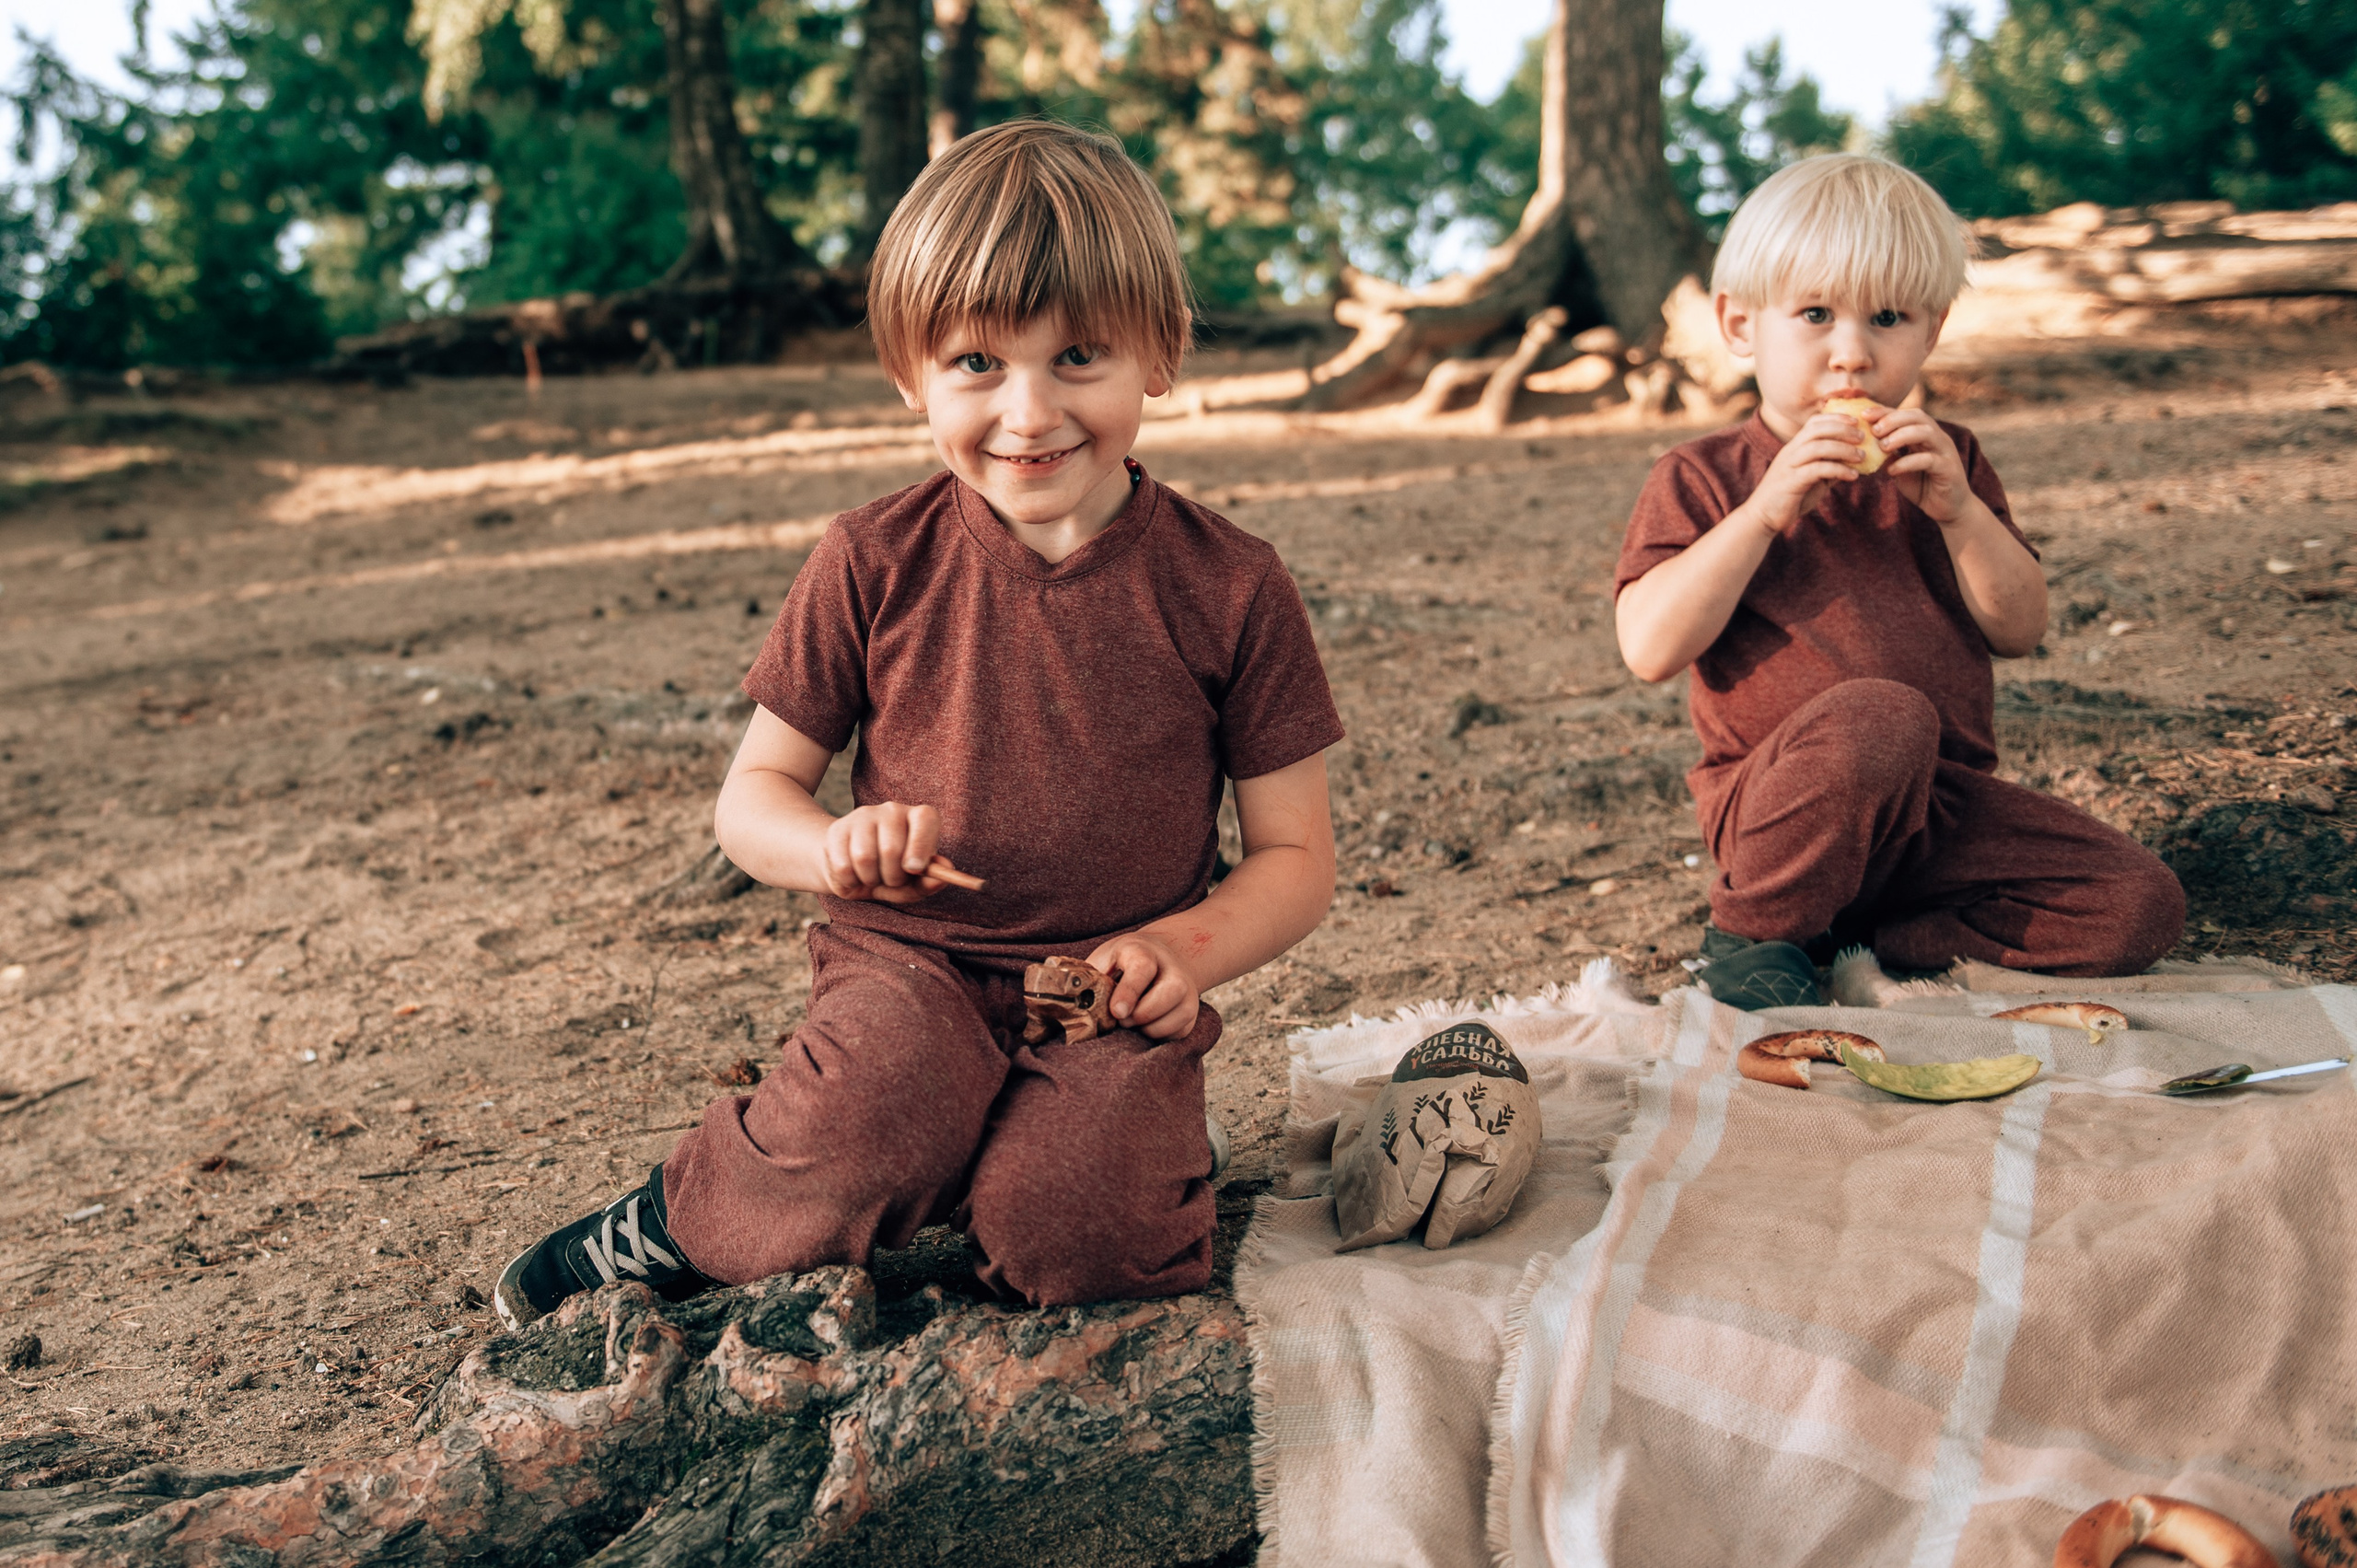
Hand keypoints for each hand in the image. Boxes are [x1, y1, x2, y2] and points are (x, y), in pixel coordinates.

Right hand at [821, 801, 956, 902]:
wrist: (852, 869)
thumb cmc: (891, 874)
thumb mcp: (912, 884)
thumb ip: (927, 882)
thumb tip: (942, 877)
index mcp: (919, 818)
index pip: (925, 819)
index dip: (920, 847)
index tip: (914, 869)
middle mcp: (892, 810)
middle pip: (891, 849)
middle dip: (893, 877)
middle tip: (892, 880)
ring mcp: (863, 816)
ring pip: (864, 857)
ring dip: (870, 879)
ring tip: (873, 877)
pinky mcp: (838, 829)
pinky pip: (843, 865)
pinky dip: (850, 881)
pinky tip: (854, 875)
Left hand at [1084, 931, 1200, 1041]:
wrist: (1158, 957)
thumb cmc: (1121, 963)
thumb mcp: (1104, 961)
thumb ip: (1091, 979)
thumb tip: (1073, 1004)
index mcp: (1143, 951)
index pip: (1142, 968)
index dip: (1129, 992)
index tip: (1116, 1012)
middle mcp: (1172, 968)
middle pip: (1172, 991)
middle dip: (1143, 1013)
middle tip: (1122, 1019)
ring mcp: (1187, 990)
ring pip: (1180, 1014)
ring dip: (1151, 1028)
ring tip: (1132, 1023)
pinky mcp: (1191, 1010)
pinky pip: (1180, 1032)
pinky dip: (1159, 1035)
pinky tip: (1145, 1026)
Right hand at [1746, 412, 1866, 535]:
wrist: (1762, 516)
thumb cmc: (1789, 497)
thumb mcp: (1812, 479)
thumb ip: (1828, 468)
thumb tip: (1852, 462)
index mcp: (1794, 448)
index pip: (1814, 423)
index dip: (1836, 418)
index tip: (1856, 422)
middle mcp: (1790, 452)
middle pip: (1816, 430)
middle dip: (1842, 429)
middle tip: (1862, 437)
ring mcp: (1789, 466)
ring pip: (1817, 447)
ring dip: (1843, 449)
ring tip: (1861, 456)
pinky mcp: (1791, 482)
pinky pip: (1817, 470)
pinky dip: (1838, 470)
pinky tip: (1852, 476)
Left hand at [1872, 408, 1972, 522]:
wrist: (1949, 508)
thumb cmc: (1923, 485)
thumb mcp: (1900, 468)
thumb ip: (1887, 456)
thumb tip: (1864, 445)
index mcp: (1926, 434)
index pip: (1906, 414)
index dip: (1886, 412)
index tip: (1864, 415)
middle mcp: (1938, 438)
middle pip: (1918, 417)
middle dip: (1893, 420)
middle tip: (1874, 430)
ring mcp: (1945, 452)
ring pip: (1926, 433)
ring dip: (1902, 436)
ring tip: (1882, 447)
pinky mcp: (1949, 469)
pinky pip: (1929, 460)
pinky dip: (1908, 462)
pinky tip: (1892, 470)